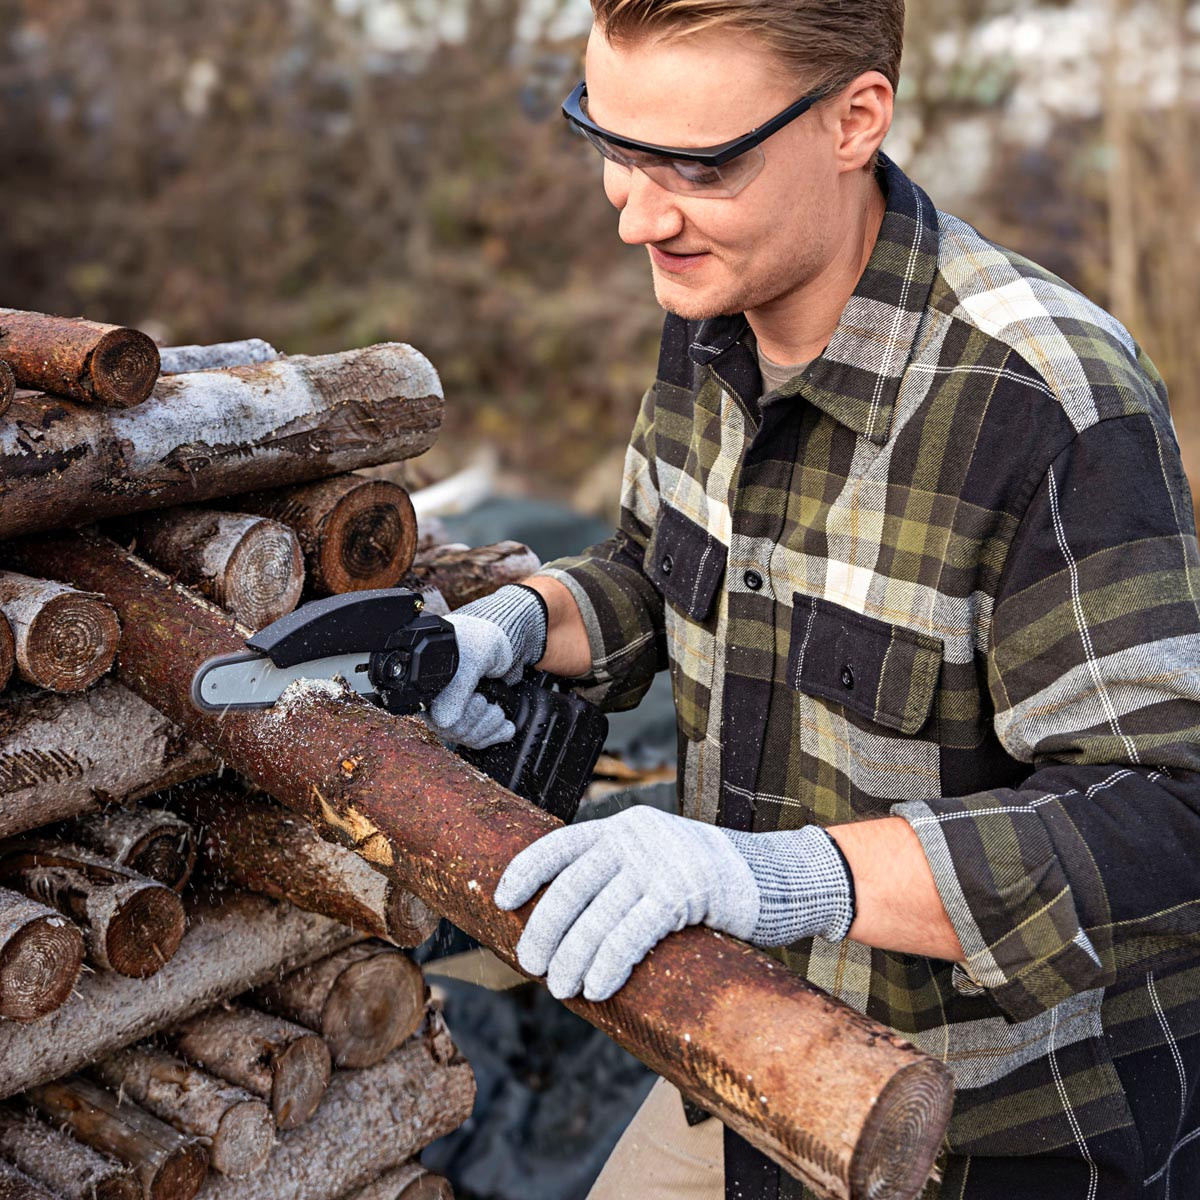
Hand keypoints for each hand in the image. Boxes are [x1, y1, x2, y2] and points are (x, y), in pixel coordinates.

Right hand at [424, 585, 546, 748]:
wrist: (503, 636)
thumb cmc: (480, 640)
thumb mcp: (473, 659)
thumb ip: (458, 688)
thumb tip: (443, 721)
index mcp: (429, 684)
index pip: (438, 720)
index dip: (461, 716)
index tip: (479, 699)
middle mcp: (437, 700)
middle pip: (453, 732)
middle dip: (477, 721)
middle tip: (486, 701)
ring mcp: (454, 711)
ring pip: (467, 737)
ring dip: (488, 727)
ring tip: (497, 710)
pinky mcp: (471, 718)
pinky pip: (478, 740)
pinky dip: (495, 734)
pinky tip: (505, 725)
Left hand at [494, 808, 854, 1001]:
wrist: (775, 877)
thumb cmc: (708, 882)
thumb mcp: (657, 862)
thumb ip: (619, 878)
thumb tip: (565, 928)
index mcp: (624, 827)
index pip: (560, 844)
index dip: (527, 871)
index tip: (501, 899)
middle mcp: (636, 837)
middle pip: (572, 886)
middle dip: (546, 929)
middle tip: (531, 963)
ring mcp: (659, 861)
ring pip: (598, 915)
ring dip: (573, 958)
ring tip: (561, 987)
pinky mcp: (683, 891)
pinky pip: (631, 932)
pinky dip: (609, 964)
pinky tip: (597, 987)